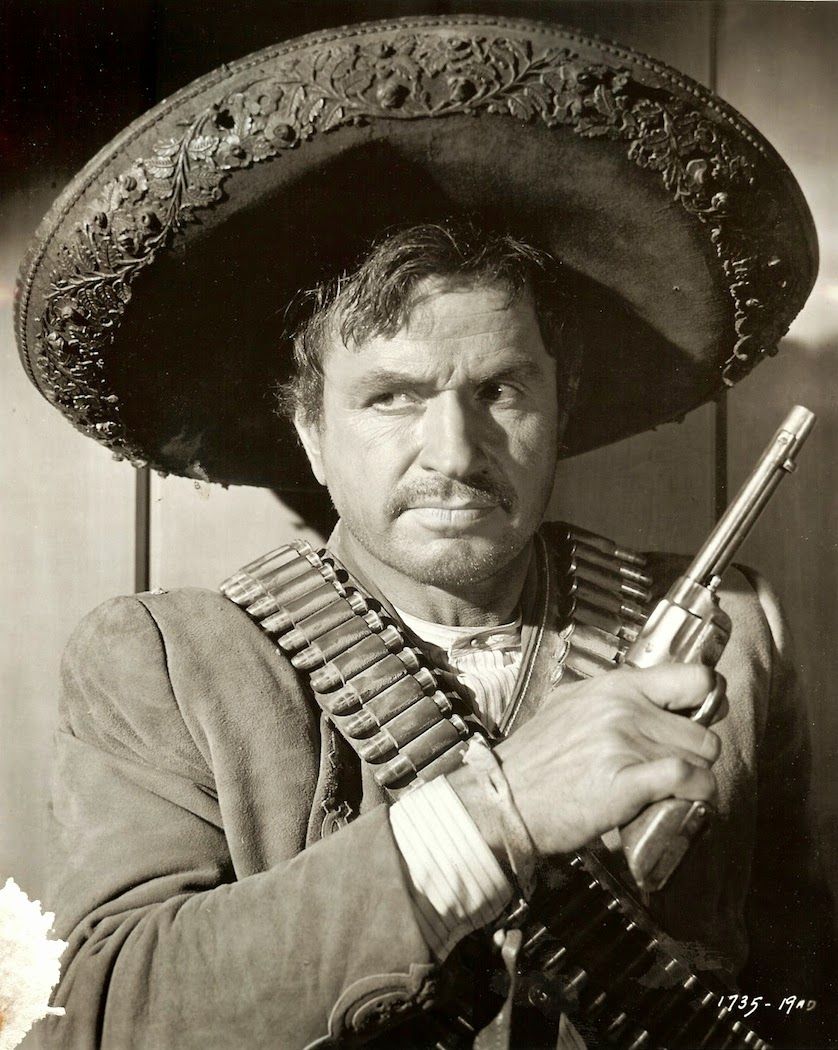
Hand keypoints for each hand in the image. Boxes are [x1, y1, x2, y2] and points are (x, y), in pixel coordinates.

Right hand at [451, 663, 722, 859]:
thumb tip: (647, 697)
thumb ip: (610, 697)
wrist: (506, 798)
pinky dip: (696, 794)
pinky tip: (679, 800)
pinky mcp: (628, 781)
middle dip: (695, 755)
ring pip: (700, 759)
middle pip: (702, 731)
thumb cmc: (535, 759)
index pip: (694, 678)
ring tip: (669, 790)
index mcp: (614, 686)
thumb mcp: (570, 705)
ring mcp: (626, 742)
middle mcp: (624, 707)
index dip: (707, 700)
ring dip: (694, 779)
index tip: (700, 718)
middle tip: (673, 769)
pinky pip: (689, 781)